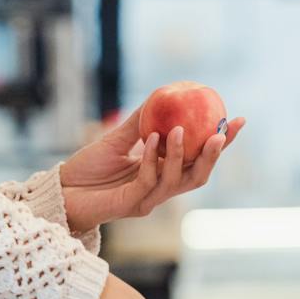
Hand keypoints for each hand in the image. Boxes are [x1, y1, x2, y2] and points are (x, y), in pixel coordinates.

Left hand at [59, 114, 245, 235]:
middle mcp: (160, 189)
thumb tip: (162, 94)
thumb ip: (140, 122)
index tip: (237, 119)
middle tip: (222, 132)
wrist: (62, 191)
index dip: (221, 143)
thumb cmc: (88, 168)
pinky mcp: (131, 204)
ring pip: (177, 180)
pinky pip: (148, 181)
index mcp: (162, 173)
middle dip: (214, 154)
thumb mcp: (117, 139)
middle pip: (198, 175)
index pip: (198, 158)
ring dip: (181, 153)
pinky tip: (152, 139)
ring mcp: (148, 199)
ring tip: (180, 129)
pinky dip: (152, 158)